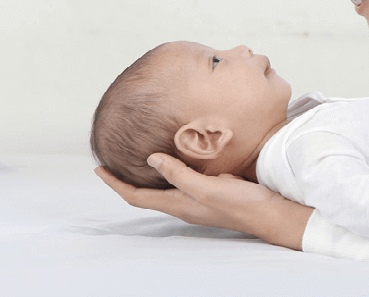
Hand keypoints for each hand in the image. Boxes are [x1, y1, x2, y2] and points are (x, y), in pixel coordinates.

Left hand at [94, 153, 312, 249]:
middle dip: (127, 178)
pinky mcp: (211, 189)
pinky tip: (179, 154)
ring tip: (139, 155)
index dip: (115, 183)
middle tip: (114, 160)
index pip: (136, 196)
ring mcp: (197, 197)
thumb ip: (179, 174)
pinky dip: (172, 167)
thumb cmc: (241, 204)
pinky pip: (183, 178)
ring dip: (148, 173)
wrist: (271, 213)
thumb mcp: (207, 188)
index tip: (98, 168)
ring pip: (164, 185)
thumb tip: (151, 159)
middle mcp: (184, 202)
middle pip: (146, 192)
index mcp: (179, 204)